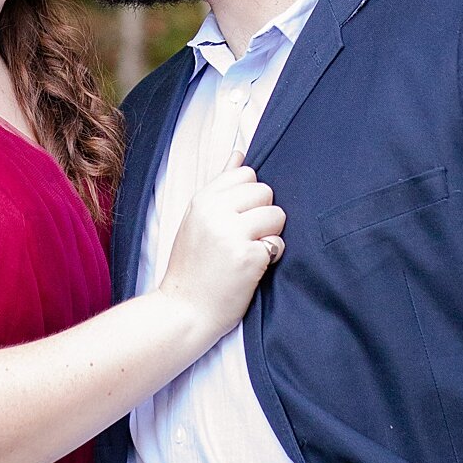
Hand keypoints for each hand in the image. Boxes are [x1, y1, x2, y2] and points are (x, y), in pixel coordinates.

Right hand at [159, 148, 284, 340]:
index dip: (250, 196)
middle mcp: (215, 211)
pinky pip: (279, 243)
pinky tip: (253, 268)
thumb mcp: (197, 218)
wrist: (184, 311)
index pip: (247, 173)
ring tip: (251, 251)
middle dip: (263, 214)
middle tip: (246, 237)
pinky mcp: (248, 257)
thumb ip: (221, 184)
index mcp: (202, 199)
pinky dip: (272, 256)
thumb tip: (240, 151)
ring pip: (276, 214)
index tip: (240, 217)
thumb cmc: (192, 266)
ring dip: (271, 234)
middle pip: (265, 191)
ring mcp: (231, 234)